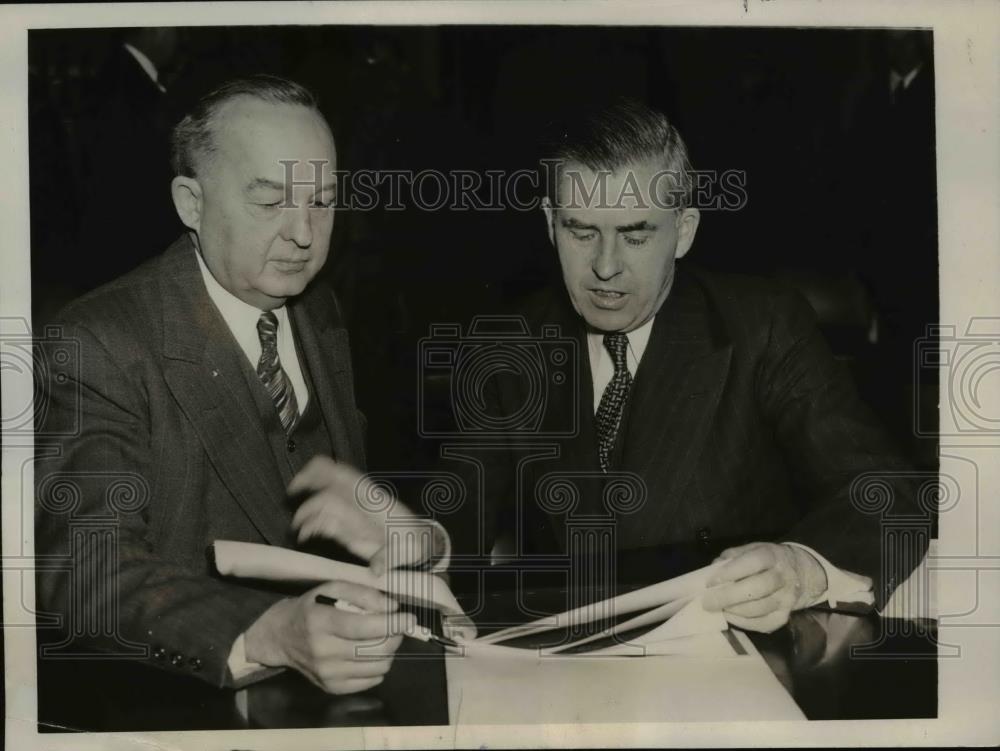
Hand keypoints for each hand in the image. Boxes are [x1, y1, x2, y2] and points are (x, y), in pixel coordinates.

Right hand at [244, 580, 416, 694]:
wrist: (280, 637)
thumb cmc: (310, 608)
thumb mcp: (331, 588)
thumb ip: (363, 594)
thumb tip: (392, 608)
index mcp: (320, 623)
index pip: (364, 627)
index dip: (392, 623)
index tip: (409, 617)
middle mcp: (322, 652)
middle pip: (374, 650)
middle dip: (394, 637)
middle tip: (397, 626)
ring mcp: (327, 674)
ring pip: (377, 667)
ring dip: (389, 652)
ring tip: (383, 639)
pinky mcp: (331, 688)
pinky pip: (371, 681)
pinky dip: (378, 666)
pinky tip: (370, 653)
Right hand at [289, 457, 444, 575]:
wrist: (417, 545)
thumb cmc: (412, 541)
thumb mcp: (406, 549)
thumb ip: (390, 558)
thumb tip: (377, 568)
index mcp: (371, 500)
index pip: (345, 476)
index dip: (325, 471)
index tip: (308, 476)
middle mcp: (357, 503)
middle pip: (329, 480)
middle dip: (308, 481)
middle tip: (292, 492)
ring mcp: (351, 514)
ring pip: (323, 501)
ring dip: (307, 511)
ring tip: (298, 527)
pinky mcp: (346, 529)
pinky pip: (324, 521)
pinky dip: (311, 526)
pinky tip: (304, 536)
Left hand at [702, 542, 826, 632]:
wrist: (798, 572)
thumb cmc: (765, 561)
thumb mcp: (749, 550)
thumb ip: (730, 557)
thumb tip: (712, 571)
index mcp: (771, 556)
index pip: (753, 562)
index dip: (731, 572)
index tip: (710, 582)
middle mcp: (782, 577)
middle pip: (758, 588)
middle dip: (729, 597)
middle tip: (708, 602)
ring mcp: (786, 598)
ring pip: (760, 609)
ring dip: (735, 611)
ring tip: (719, 609)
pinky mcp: (785, 616)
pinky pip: (764, 624)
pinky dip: (744, 623)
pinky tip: (731, 617)